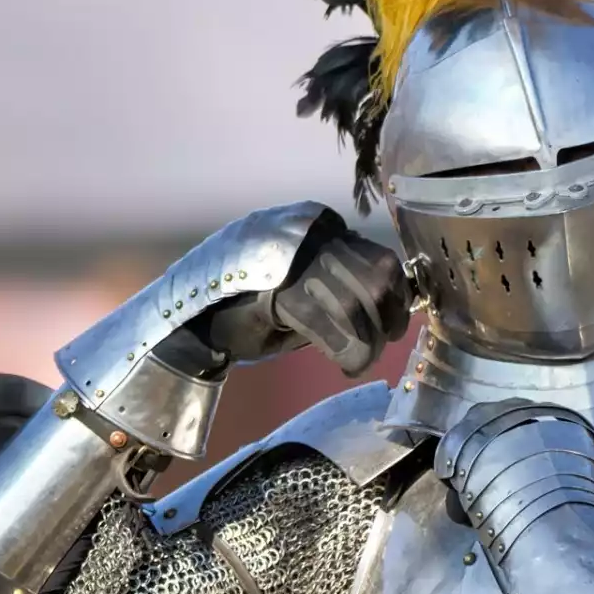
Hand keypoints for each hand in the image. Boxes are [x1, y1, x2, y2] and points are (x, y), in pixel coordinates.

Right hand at [160, 210, 413, 377]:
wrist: (195, 318)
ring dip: (366, 341)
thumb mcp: (306, 283)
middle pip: (376, 279)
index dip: (398, 297)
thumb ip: (343, 283)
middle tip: (378, 348)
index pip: (382, 258)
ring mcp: (290, 261)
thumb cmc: (255, 307)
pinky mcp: (275, 292)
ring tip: (358, 361)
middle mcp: (309, 236)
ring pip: (355, 302)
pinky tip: (343, 365)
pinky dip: (344, 349)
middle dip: (388, 320)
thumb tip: (392, 306)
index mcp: (319, 228)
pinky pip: (325, 322)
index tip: (394, 325)